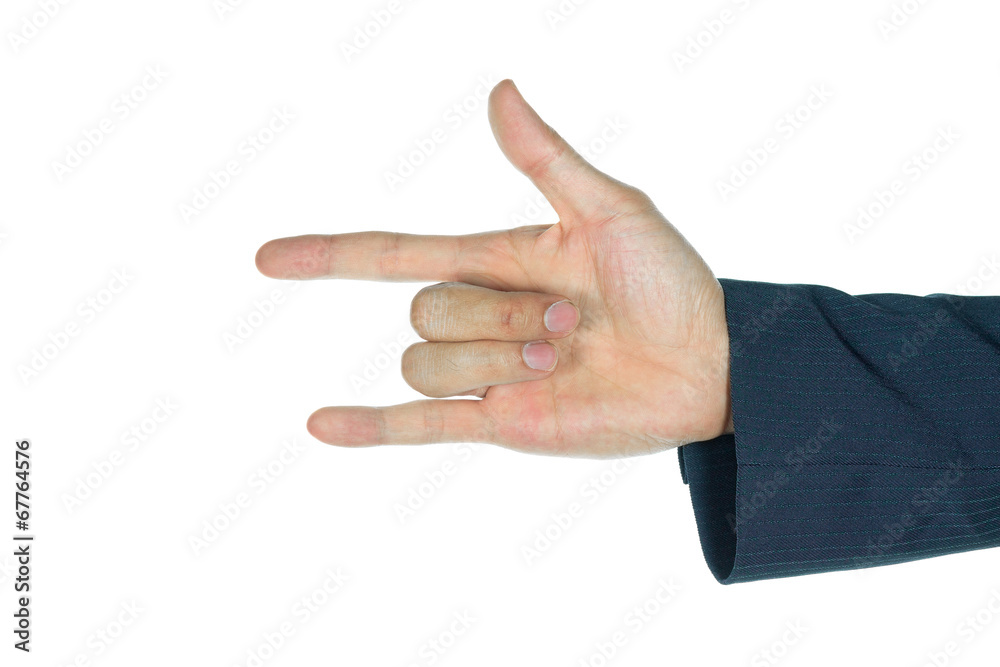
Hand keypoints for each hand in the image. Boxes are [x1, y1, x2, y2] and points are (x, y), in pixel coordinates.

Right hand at [255, 80, 731, 457]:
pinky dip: (370, 426)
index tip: (270, 258)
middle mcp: (485, 315)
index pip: (395, 255)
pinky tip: (319, 425)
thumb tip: (499, 91)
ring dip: (498, 358)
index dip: (331, 254)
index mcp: (500, 260)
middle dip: (498, 315)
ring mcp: (489, 374)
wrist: (712, 365)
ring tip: (566, 360)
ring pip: (431, 362)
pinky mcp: (502, 422)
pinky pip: (422, 426)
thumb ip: (546, 160)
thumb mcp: (612, 211)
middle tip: (573, 324)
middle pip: (427, 309)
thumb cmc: (671, 283)